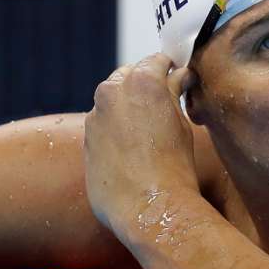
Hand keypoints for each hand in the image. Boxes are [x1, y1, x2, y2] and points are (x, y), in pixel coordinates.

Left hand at [84, 53, 197, 231]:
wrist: (148, 207)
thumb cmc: (173, 165)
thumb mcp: (182, 122)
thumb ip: (174, 92)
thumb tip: (178, 76)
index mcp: (141, 81)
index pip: (156, 61)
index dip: (170, 68)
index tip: (178, 76)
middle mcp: (111, 93)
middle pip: (129, 75)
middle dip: (146, 83)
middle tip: (165, 101)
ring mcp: (95, 117)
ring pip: (113, 100)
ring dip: (129, 105)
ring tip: (150, 128)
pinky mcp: (86, 140)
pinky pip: (103, 124)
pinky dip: (117, 127)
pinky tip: (134, 148)